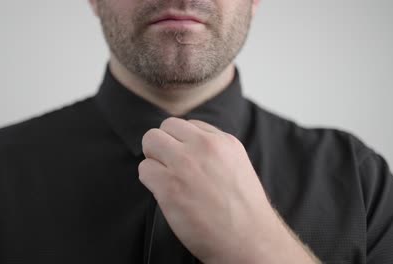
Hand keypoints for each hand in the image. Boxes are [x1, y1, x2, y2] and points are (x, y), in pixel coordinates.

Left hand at [138, 117, 318, 263]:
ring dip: (154, 161)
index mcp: (223, 141)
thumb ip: (213, 150)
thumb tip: (184, 144)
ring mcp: (185, 165)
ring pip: (150, 142)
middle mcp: (204, 147)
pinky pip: (144, 169)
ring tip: (167, 179)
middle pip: (164, 127)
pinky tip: (165, 194)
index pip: (187, 125)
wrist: (249, 240)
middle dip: (162, 146)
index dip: (181, 144)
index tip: (187, 161)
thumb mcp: (236, 165)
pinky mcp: (169, 186)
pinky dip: (150, 181)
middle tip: (169, 166)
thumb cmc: (243, 209)